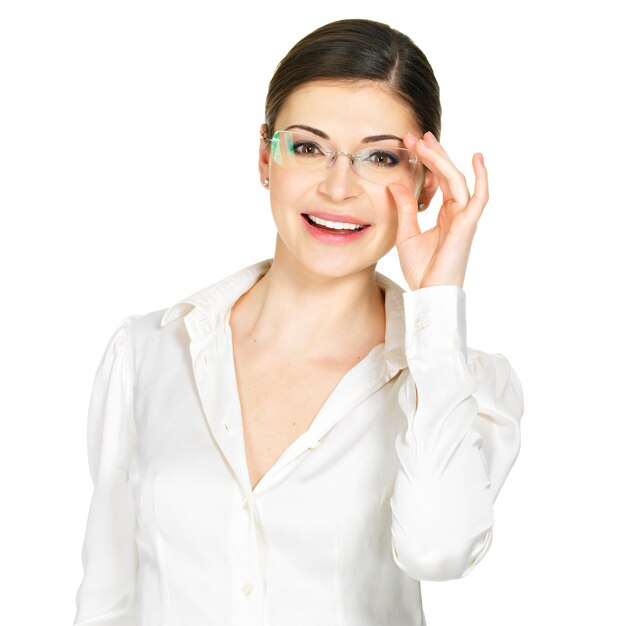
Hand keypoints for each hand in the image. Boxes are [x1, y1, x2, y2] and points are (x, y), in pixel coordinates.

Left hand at [387, 131, 487, 290]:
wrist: (429, 294)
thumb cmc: (421, 270)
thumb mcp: (406, 234)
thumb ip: (404, 208)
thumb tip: (395, 184)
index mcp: (445, 216)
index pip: (439, 181)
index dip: (428, 161)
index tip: (412, 144)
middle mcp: (457, 213)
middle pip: (448, 175)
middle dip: (434, 154)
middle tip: (416, 136)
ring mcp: (464, 218)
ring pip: (457, 180)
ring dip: (442, 160)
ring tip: (425, 142)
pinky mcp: (467, 225)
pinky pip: (479, 197)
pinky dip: (481, 178)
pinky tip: (477, 158)